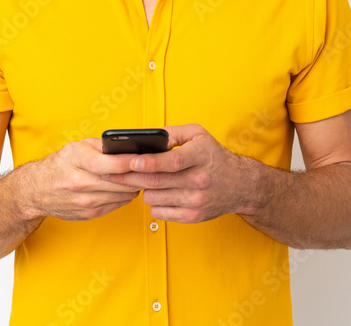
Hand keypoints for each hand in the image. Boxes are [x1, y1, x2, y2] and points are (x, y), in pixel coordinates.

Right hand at [24, 137, 139, 220]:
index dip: (132, 162)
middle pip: (121, 182)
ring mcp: (86, 201)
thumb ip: (102, 146)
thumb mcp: (77, 147)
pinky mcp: (89, 213)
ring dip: (135, 186)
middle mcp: (82, 184)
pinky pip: (117, 204)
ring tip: (143, 177)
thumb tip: (129, 146)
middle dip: (141, 175)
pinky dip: (125, 196)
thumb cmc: (59, 165)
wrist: (36, 190)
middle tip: (154, 168)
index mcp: (79, 163)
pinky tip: (128, 188)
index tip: (148, 158)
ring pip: (123, 195)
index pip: (112, 164)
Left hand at [99, 123, 253, 222]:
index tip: (130, 161)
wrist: (240, 185)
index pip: (172, 161)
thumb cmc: (214, 156)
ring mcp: (197, 200)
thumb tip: (148, 138)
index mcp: (201, 156)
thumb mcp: (198, 135)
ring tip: (141, 181)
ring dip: (143, 189)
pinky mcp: (194, 216)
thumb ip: (173, 133)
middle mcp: (200, 179)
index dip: (149, 163)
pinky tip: (157, 194)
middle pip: (157, 182)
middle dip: (129, 177)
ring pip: (155, 198)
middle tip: (110, 173)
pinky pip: (161, 213)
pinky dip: (154, 203)